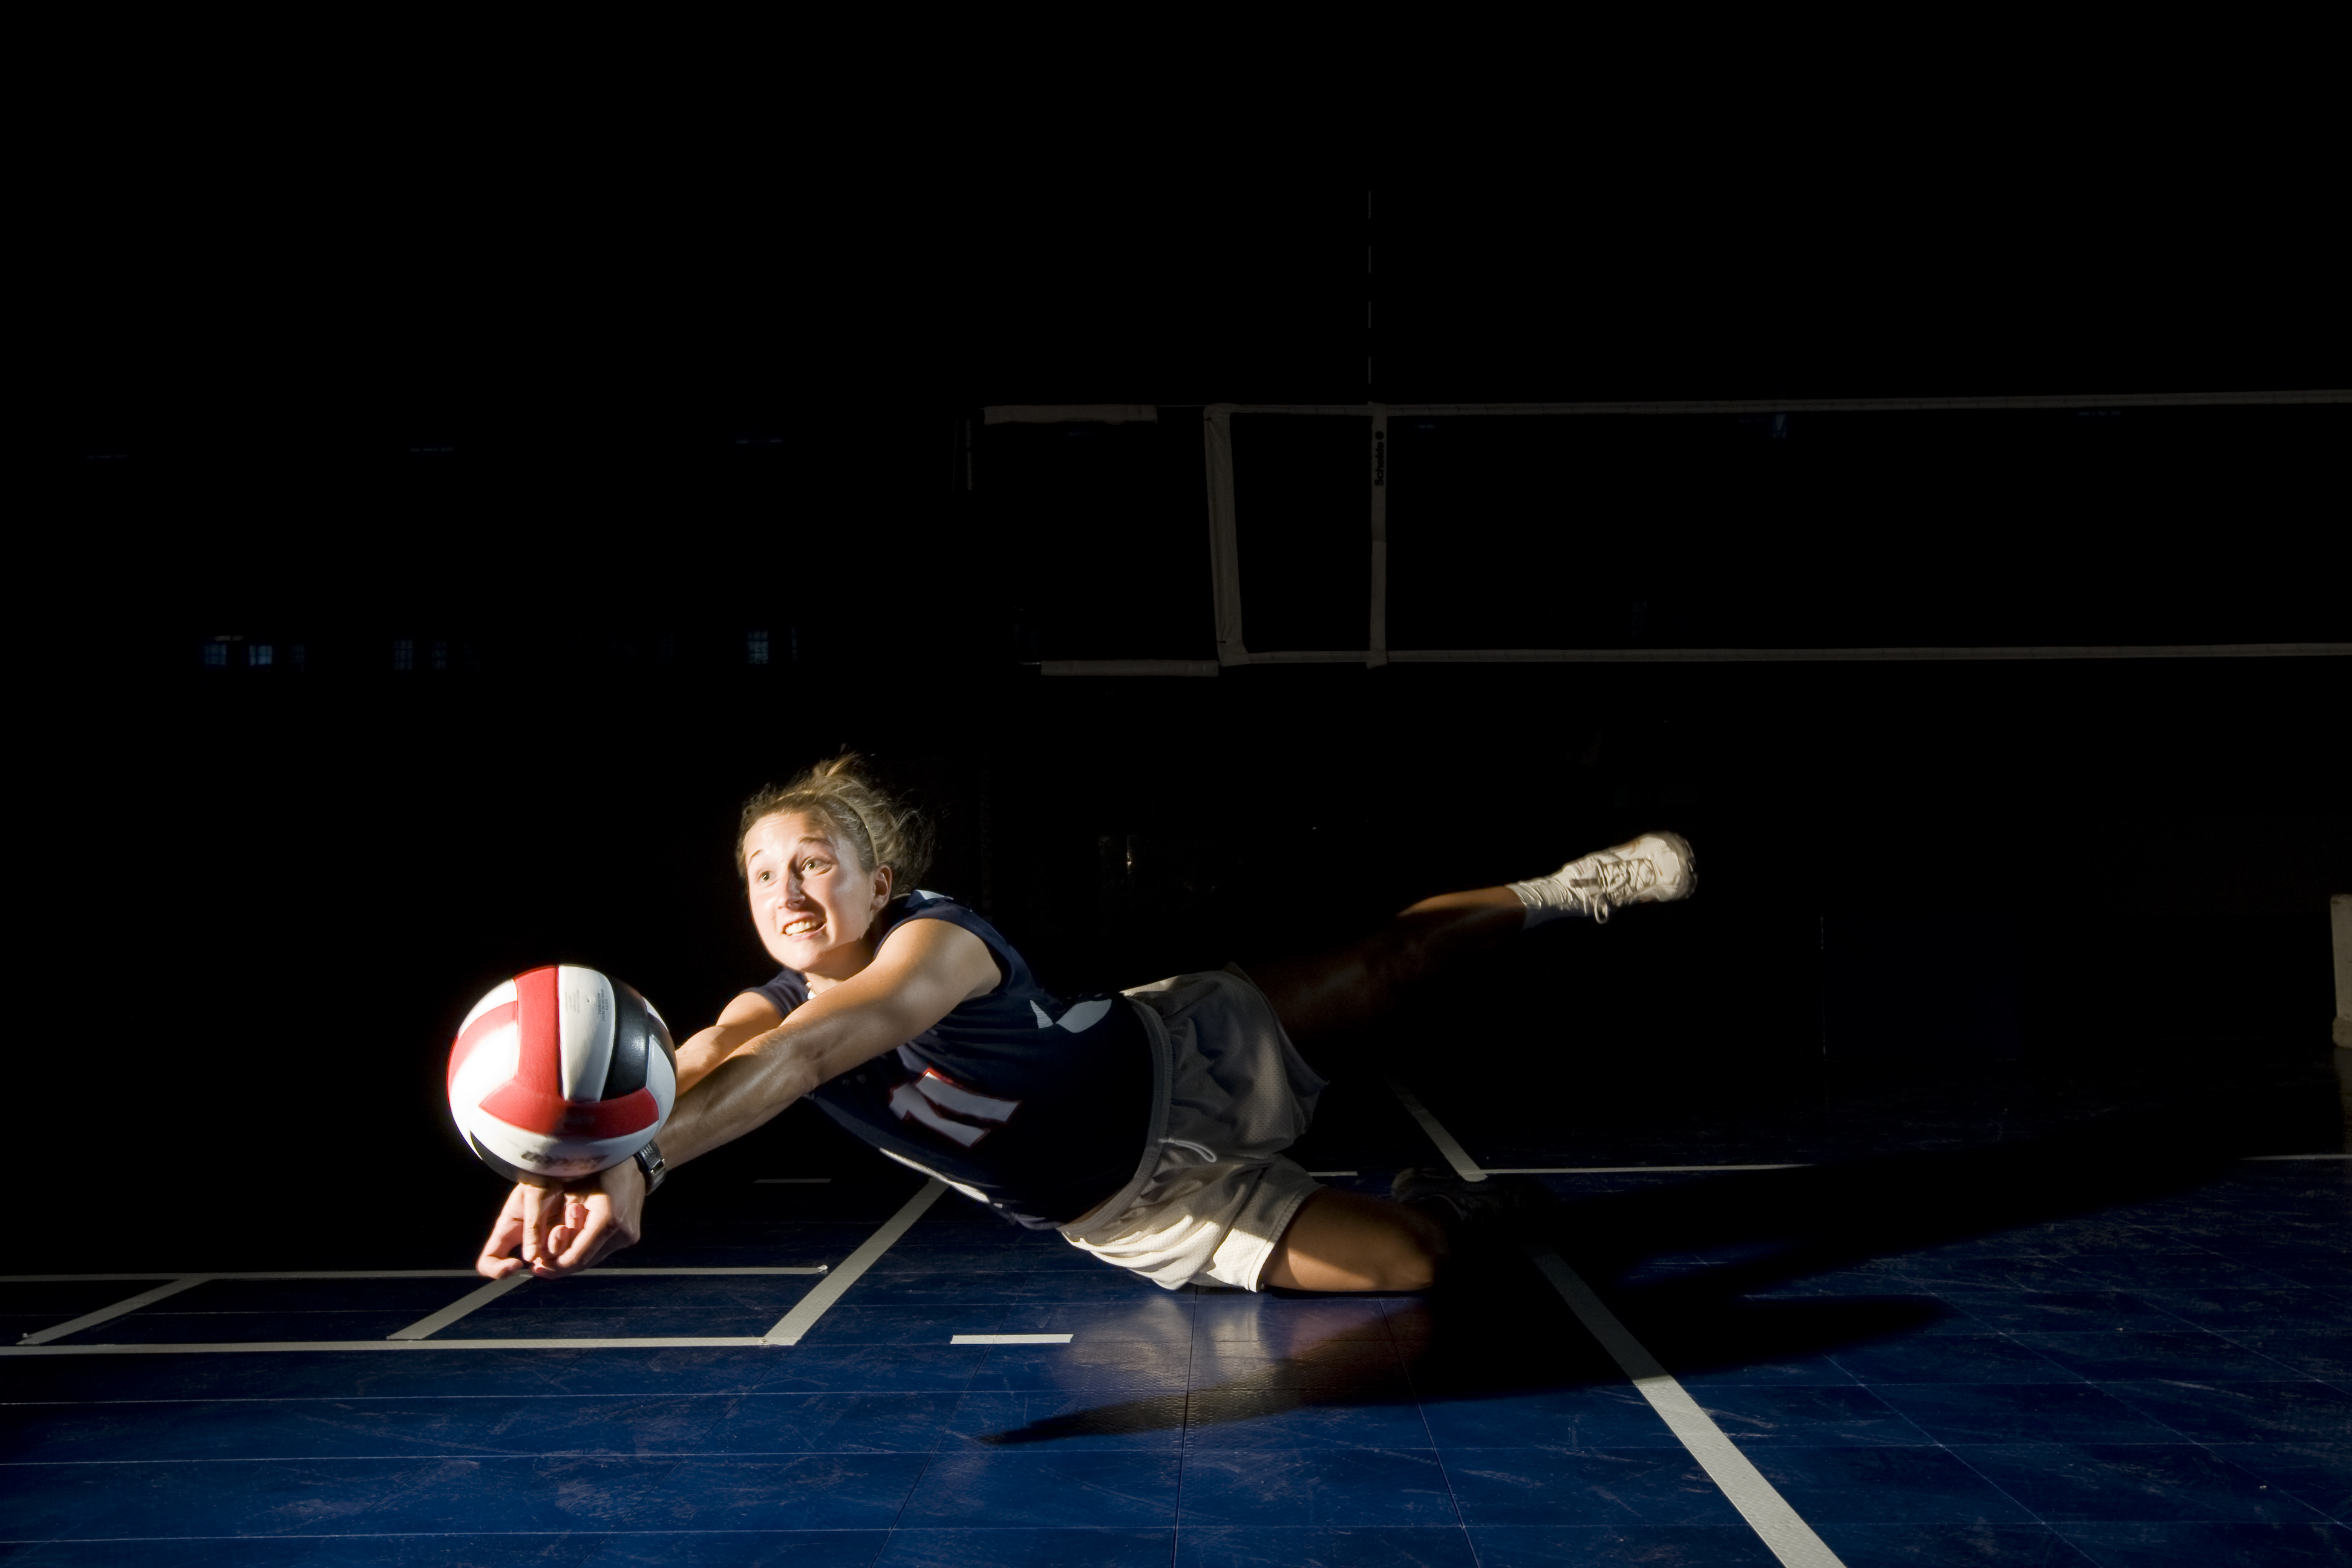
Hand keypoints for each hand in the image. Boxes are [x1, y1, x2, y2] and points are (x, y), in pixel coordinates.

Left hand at [474, 1159, 646, 1279]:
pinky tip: (575, 1238)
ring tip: (555, 1249)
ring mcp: (629, 1235)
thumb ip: (554, 1224)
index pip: (577, 1258)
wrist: (633, 1161)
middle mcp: (622, 1233)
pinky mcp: (631, 1235)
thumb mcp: (570, 1192)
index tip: (537, 1269)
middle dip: (561, 1263)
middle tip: (541, 1263)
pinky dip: (587, 1246)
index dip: (554, 1267)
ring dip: (574, 1255)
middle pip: (585, 1261)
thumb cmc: (598, 1168)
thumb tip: (535, 1253)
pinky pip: (602, 1249)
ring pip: (594, 1257)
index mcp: (608, 1220)